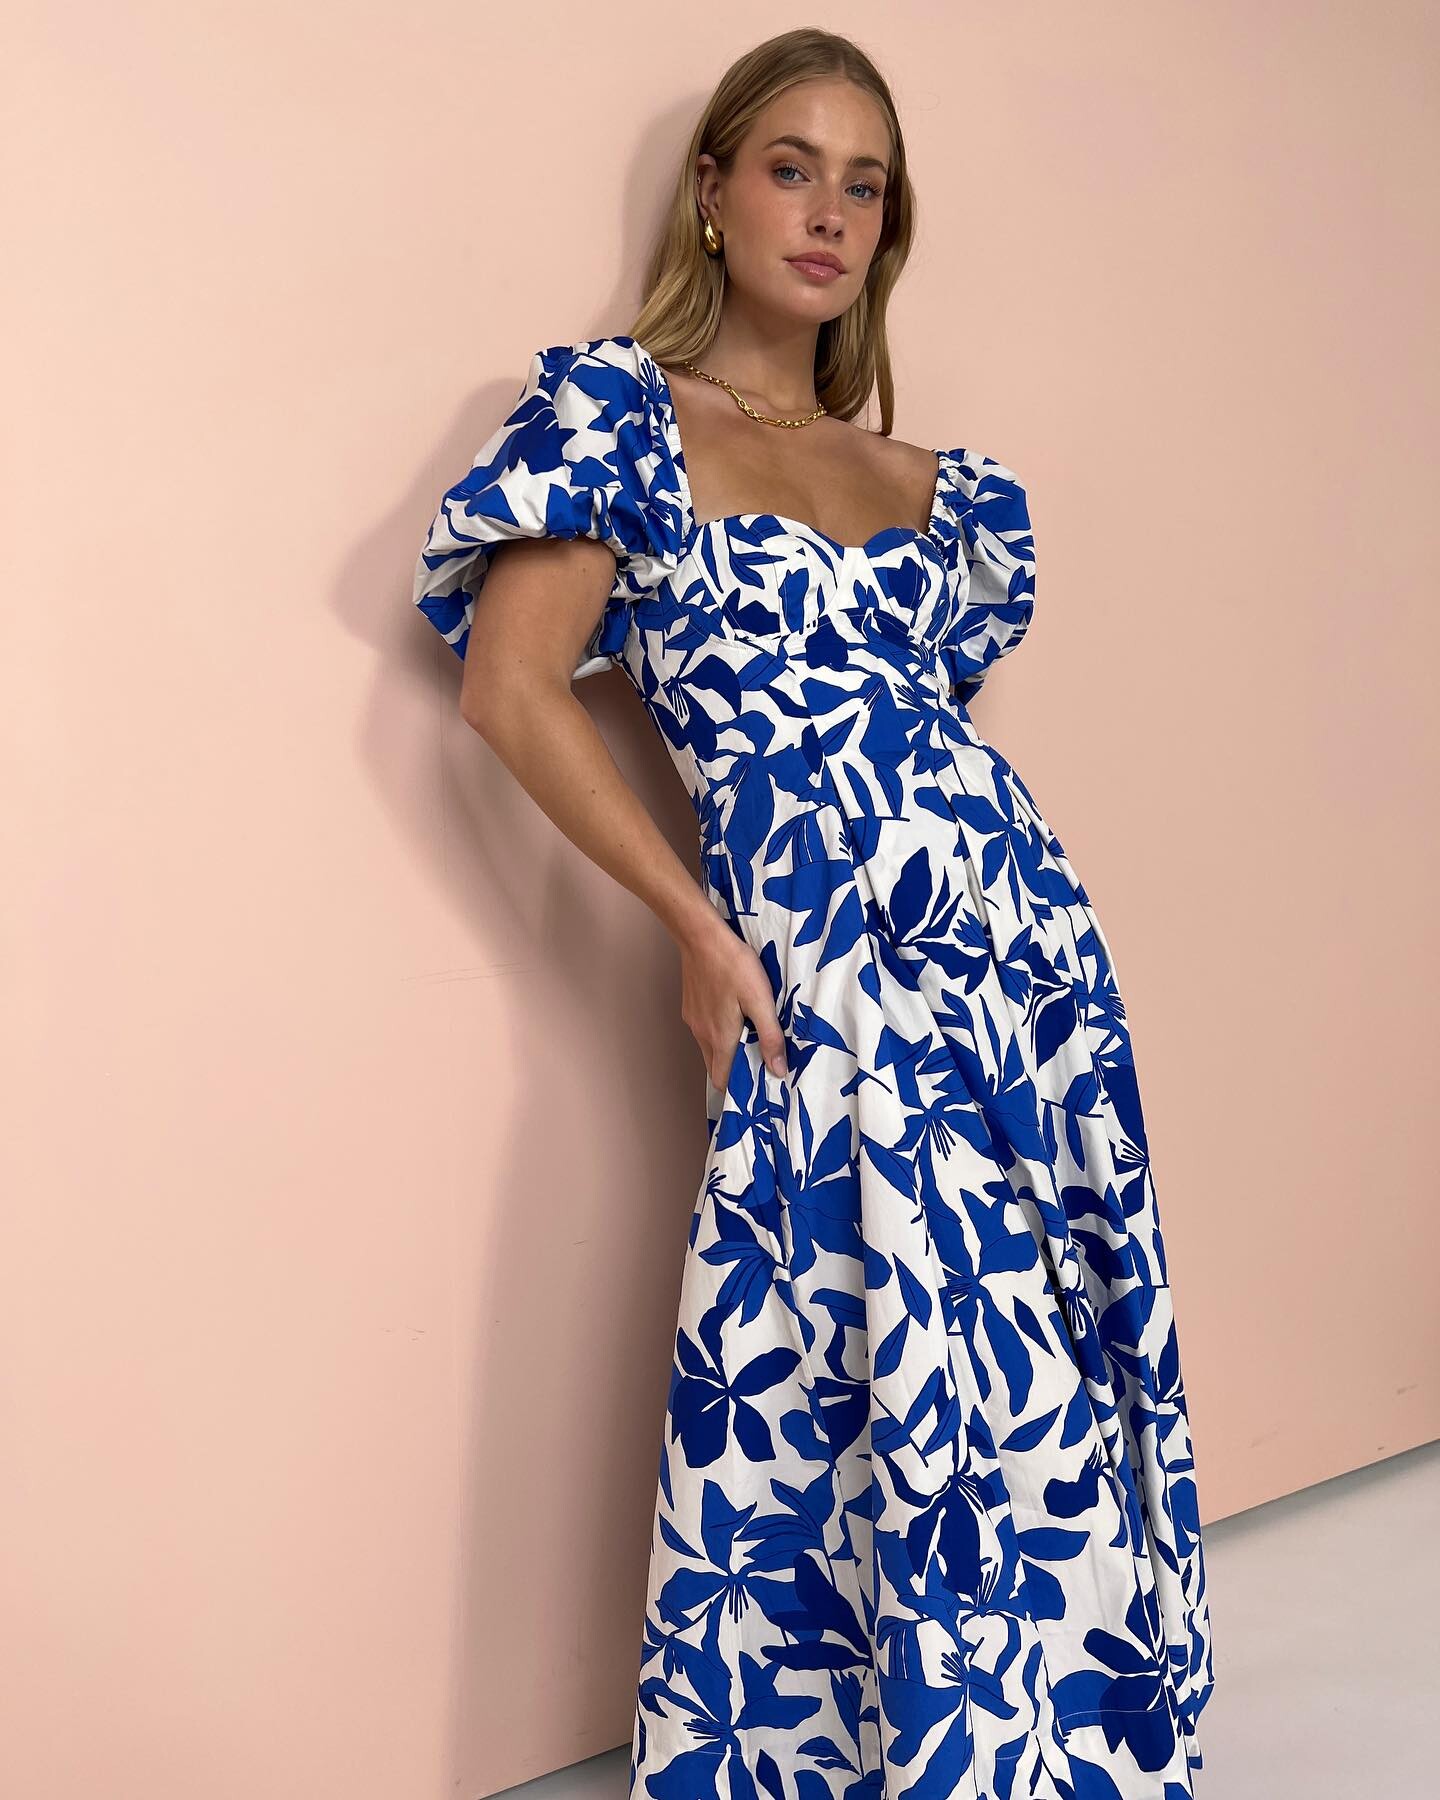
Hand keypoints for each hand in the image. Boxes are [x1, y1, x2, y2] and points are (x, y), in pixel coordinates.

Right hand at [678, 910, 788, 1091]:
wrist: (700, 936)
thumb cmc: (734, 966)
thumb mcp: (761, 1000)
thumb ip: (770, 1037)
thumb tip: (778, 1072)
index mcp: (720, 1039)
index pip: (723, 1082)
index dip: (739, 1088)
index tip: (758, 1081)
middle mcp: (702, 1036)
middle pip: (716, 1068)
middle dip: (735, 1071)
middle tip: (759, 1058)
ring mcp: (693, 1021)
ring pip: (709, 1049)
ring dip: (727, 1050)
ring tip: (750, 1035)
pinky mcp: (690, 1007)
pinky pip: (704, 1031)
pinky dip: (717, 1033)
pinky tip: (732, 1014)